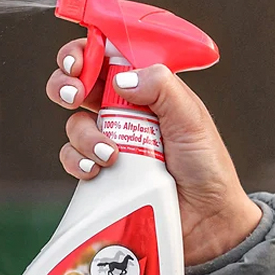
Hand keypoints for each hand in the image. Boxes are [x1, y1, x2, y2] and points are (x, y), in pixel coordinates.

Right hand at [47, 38, 261, 266]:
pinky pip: (72, 158)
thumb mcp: (191, 119)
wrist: (206, 222)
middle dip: (67, 84)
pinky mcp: (100, 173)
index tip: (78, 63)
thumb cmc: (207, 167)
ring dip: (83, 134)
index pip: (108, 57)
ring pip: (73, 124)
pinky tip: (96, 170)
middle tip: (75, 95)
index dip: (86, 53)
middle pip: (78, 84)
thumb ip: (162, 88)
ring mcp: (109, 142)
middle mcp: (124, 112)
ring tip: (110, 154)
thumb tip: (122, 78)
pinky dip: (78, 161)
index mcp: (147, 89)